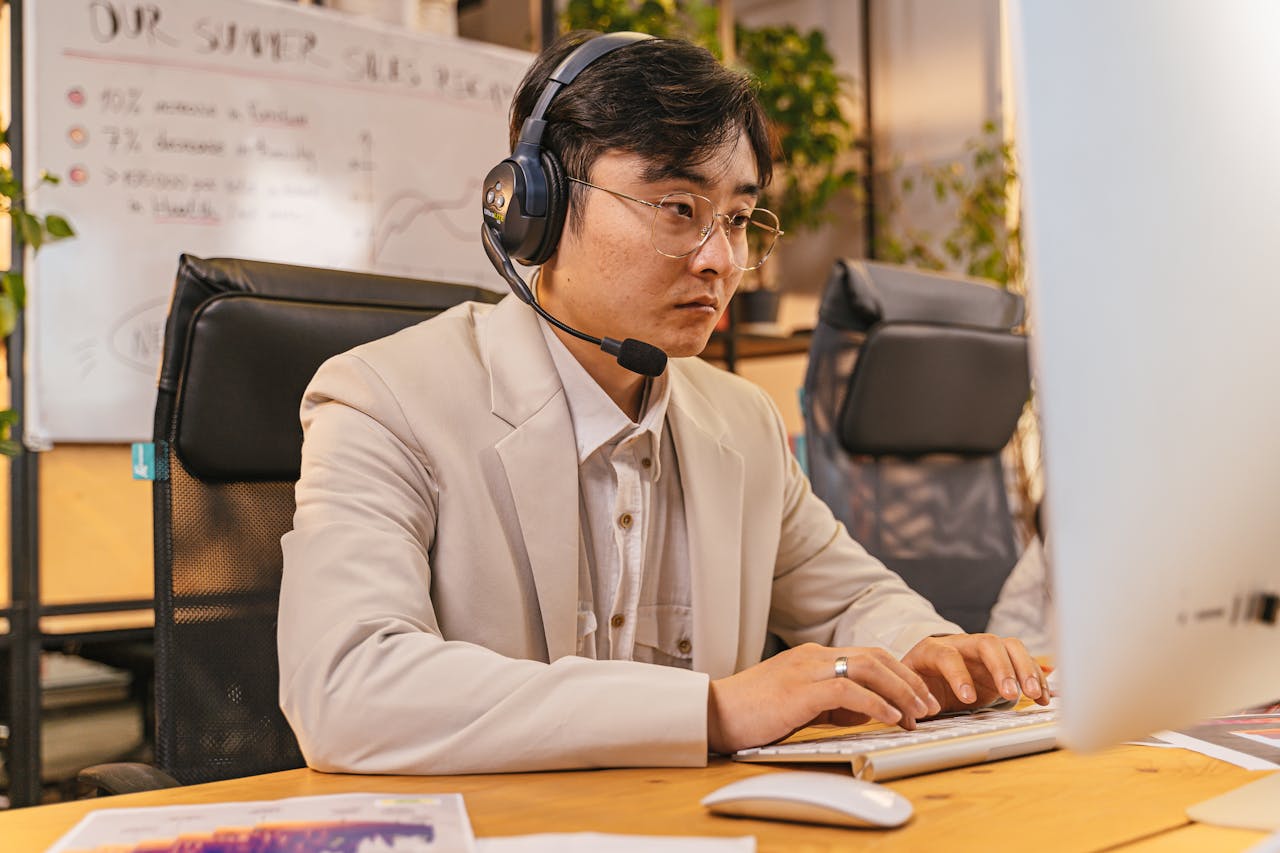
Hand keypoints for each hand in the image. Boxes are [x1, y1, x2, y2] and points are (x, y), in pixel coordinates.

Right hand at [706, 643, 942, 753]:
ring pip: (869, 668)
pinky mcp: (800, 690)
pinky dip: (876, 702)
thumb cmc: (750, 713)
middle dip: (909, 680)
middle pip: (876, 656)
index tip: (918, 699)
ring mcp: (807, 670)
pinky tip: (891, 717)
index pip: (867, 655)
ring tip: (918, 713)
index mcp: (812, 658)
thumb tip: (867, 711)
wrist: (712, 714)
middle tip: (929, 706)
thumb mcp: (798, 703)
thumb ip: (831, 703)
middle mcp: (813, 657)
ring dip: (901, 691)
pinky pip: (849, 690)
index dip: (899, 675)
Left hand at [901, 634, 1049, 712]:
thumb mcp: (907, 687)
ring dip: (1026, 670)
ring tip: (1035, 695)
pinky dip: (1036, 678)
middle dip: (1001, 668)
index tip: (968, 699)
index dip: (958, 675)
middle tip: (1012, 694)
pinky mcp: (1002, 660)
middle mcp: (962, 644)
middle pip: (987, 643)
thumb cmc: (918, 679)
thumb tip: (913, 717)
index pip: (948, 655)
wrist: (928, 669)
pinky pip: (1023, 661)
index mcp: (933, 649)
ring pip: (1010, 647)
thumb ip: (909, 701)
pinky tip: (1044, 698)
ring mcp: (984, 650)